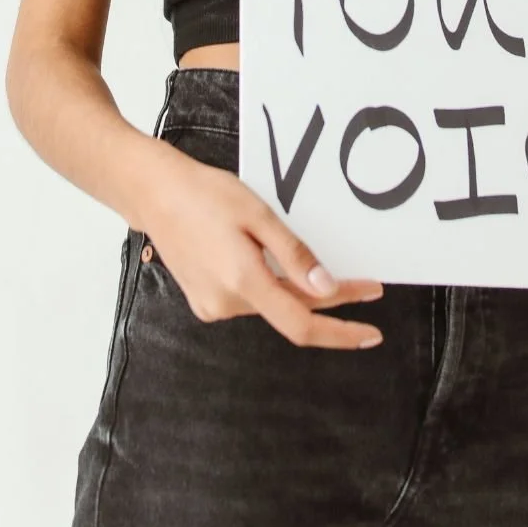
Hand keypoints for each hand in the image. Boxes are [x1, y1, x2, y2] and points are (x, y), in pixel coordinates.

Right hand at [140, 139, 385, 348]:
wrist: (155, 194)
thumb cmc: (205, 195)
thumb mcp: (259, 215)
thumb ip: (294, 256)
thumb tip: (327, 289)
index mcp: (242, 281)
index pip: (303, 324)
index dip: (341, 332)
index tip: (371, 332)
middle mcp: (226, 303)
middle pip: (292, 312)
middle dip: (330, 301)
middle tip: (366, 287)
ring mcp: (212, 306)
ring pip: (272, 306)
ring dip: (299, 293)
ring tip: (320, 270)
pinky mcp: (205, 301)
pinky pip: (252, 301)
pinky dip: (273, 289)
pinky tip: (276, 268)